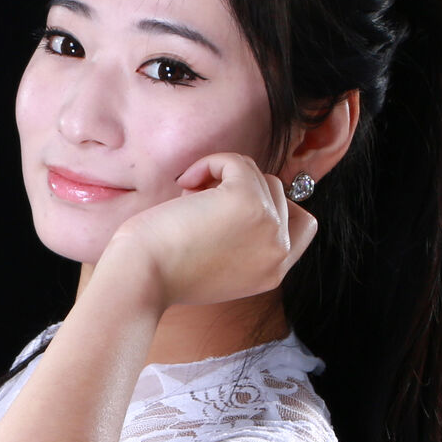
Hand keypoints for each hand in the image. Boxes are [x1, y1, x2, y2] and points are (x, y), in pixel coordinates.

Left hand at [102, 152, 318, 308]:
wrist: (140, 279)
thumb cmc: (164, 271)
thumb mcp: (219, 265)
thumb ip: (245, 242)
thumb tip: (248, 195)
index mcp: (274, 272)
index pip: (301, 225)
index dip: (272, 206)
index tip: (232, 209)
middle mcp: (279, 252)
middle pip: (275, 193)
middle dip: (237, 192)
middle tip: (198, 208)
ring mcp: (269, 225)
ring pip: (257, 175)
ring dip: (219, 179)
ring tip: (187, 201)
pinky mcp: (247, 200)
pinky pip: (237, 162)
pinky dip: (209, 164)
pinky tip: (185, 184)